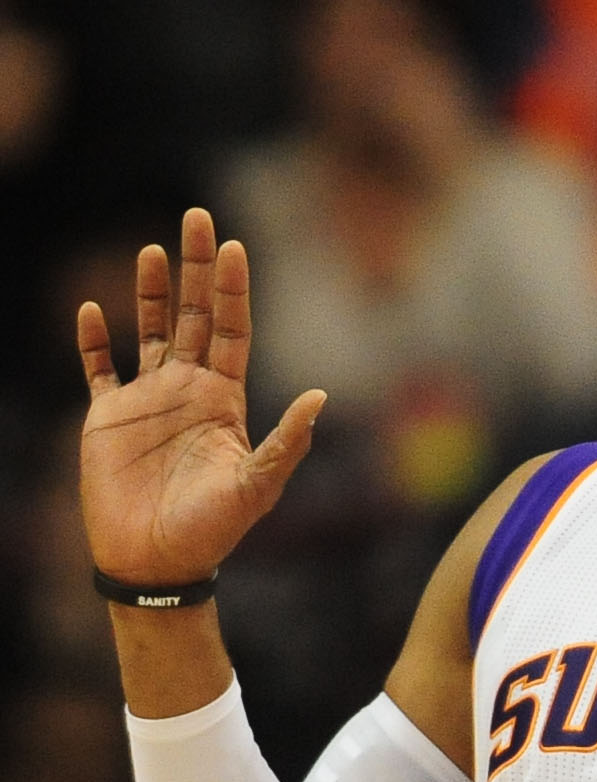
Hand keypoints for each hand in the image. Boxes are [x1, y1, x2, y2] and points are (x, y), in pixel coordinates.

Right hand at [78, 207, 324, 585]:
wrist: (155, 565)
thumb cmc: (210, 532)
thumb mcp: (256, 488)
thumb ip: (286, 442)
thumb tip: (319, 396)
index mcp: (224, 400)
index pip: (230, 329)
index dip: (231, 289)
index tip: (233, 245)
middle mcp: (188, 391)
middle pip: (193, 315)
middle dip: (196, 268)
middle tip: (198, 216)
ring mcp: (148, 401)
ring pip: (150, 331)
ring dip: (150, 291)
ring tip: (153, 248)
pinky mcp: (108, 418)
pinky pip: (99, 369)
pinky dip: (93, 340)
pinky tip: (92, 308)